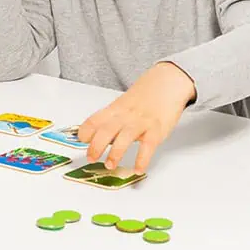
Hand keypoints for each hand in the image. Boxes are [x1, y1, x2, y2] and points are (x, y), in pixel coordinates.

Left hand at [77, 62, 195, 174]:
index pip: (95, 119)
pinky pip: (148, 146)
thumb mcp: (124, 103)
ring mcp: (141, 122)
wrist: (169, 81)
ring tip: (110, 165)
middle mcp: (126, 115)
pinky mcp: (157, 129)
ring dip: (115, 153)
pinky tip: (138, 168)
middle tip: (91, 158)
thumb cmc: (146, 95)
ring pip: (125, 137)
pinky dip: (142, 159)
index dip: (85, 130)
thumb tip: (96, 137)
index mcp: (116, 108)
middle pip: (107, 129)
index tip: (80, 140)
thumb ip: (111, 119)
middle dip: (96, 145)